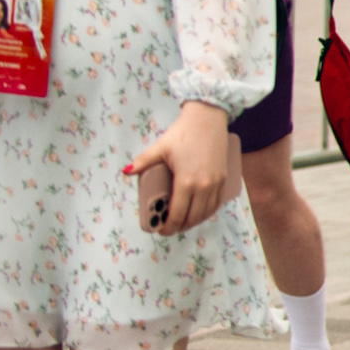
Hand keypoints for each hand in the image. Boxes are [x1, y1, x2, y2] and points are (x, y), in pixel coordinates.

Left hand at [128, 103, 230, 235]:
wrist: (209, 118)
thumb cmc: (184, 133)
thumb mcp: (160, 148)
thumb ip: (143, 162)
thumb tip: (126, 171)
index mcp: (187, 181)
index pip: (178, 213)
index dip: (168, 226)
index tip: (161, 230)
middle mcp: (204, 186)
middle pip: (193, 217)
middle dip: (180, 226)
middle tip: (169, 229)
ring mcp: (216, 183)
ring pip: (207, 212)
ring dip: (195, 221)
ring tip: (182, 223)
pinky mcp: (224, 178)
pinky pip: (216, 203)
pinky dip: (207, 211)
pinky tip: (199, 212)